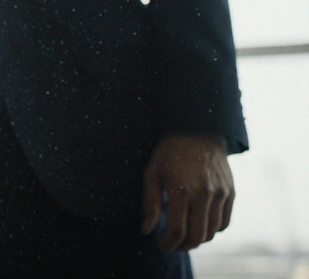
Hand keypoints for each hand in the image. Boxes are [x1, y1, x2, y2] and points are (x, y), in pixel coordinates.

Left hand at [141, 133, 234, 251]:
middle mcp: (204, 194)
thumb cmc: (170, 152)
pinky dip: (213, 230)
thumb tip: (146, 230)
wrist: (198, 131)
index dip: (169, 243)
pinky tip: (200, 226)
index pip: (178, 230)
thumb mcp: (152, 173)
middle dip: (183, 246)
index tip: (162, 245)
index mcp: (181, 190)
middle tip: (172, 245)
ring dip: (197, 240)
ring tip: (184, 237)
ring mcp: (220, 194)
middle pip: (197, 236)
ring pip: (212, 232)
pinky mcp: (231, 193)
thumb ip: (150, 203)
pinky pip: (224, 222)